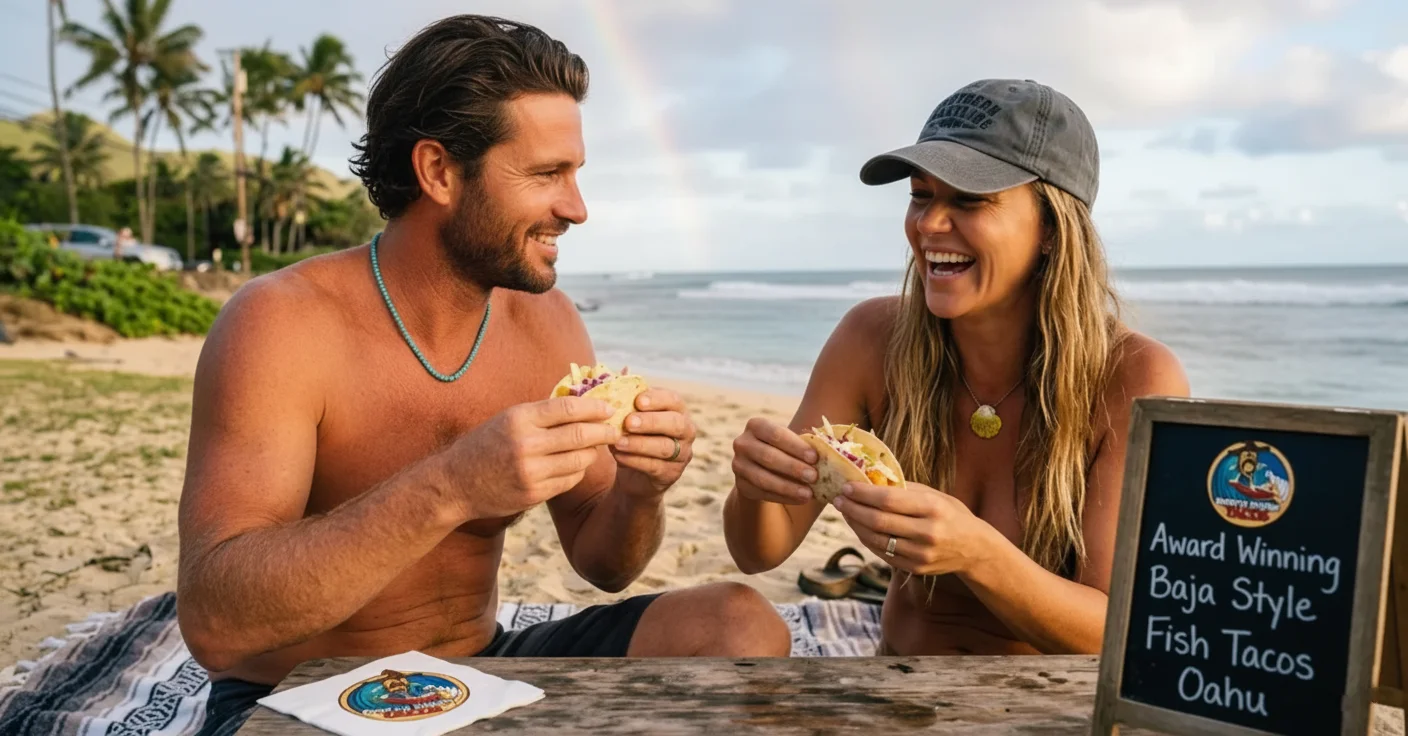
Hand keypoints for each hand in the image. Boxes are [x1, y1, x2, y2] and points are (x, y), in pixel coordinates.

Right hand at [441, 397, 619, 519]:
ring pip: (580, 460)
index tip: (609, 408)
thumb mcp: (508, 419)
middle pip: (580, 435)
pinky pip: (569, 480)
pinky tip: (575, 465)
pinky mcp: (533, 494)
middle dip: (604, 432)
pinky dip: (578, 471)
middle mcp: (526, 444)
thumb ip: (542, 413)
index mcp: (519, 419)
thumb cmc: (486, 444)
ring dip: (592, 453)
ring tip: (595, 447)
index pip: (568, 408)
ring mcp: (530, 472)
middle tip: (615, 430)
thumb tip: (583, 402)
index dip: (595, 407)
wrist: (455, 483)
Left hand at [610, 389, 694, 498]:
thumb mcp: (629, 414)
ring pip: (665, 447)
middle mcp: (686, 431)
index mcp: (677, 411)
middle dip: (651, 421)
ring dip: (640, 443)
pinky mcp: (672, 474)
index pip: (673, 400)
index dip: (657, 399)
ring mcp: (682, 454)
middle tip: (628, 421)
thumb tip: (623, 368)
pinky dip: (635, 461)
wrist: (633, 473)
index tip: (638, 400)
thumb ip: (628, 394)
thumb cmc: (633, 435)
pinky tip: (619, 456)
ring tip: (619, 441)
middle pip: (675, 423)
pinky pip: (656, 467)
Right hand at [730, 417, 818, 505]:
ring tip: (808, 493)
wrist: (762, 467)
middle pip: (768, 456)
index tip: (815, 457)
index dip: (795, 446)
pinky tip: (800, 500)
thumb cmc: (784, 449)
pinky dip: (784, 498)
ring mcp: (738, 465)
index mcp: (755, 425)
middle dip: (793, 468)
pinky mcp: (741, 485)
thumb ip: (805, 444)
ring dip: (788, 487)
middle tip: (814, 477)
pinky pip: (763, 493)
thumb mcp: (791, 441)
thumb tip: (829, 453)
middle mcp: (742, 443)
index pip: (775, 434)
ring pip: (763, 478)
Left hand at [831, 482, 996, 576]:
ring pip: (876, 540)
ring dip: (855, 525)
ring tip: (846, 512)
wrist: (975, 549)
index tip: (846, 486)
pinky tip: (859, 528)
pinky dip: (867, 539)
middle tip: (839, 499)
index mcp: (933, 508)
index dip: (863, 494)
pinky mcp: (915, 568)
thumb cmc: (952, 515)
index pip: (889, 500)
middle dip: (853, 509)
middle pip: (878, 521)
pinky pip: (882, 553)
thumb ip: (905, 490)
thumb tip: (871, 479)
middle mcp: (927, 533)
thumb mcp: (936, 495)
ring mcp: (920, 554)